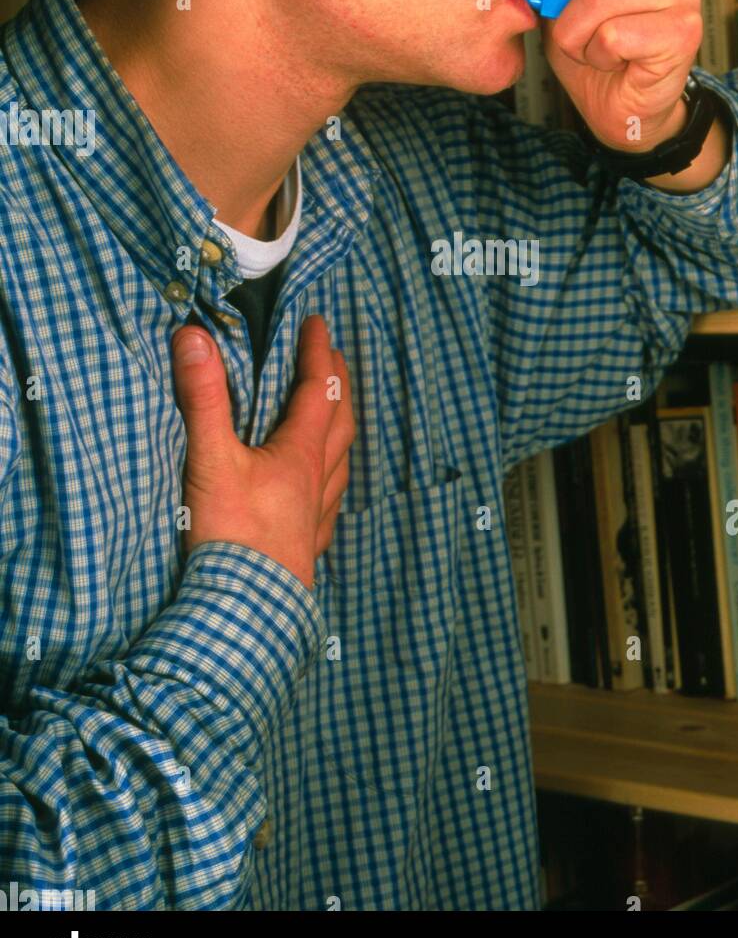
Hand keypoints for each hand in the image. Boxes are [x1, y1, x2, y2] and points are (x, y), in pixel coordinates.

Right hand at [171, 314, 353, 590]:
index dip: (318, 353)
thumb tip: (194, 337)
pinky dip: (332, 482)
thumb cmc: (230, 537)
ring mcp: (316, 517)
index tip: (317, 322)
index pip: (318, 390)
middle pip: (340, 422)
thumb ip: (203, 398)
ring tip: (337, 417)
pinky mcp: (306, 549)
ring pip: (342, 462)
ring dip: (342, 430)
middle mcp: (318, 482)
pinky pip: (331, 504)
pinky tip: (324, 494)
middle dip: (338, 384)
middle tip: (333, 359)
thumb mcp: (211, 460)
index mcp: (301, 454)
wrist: (243, 615)